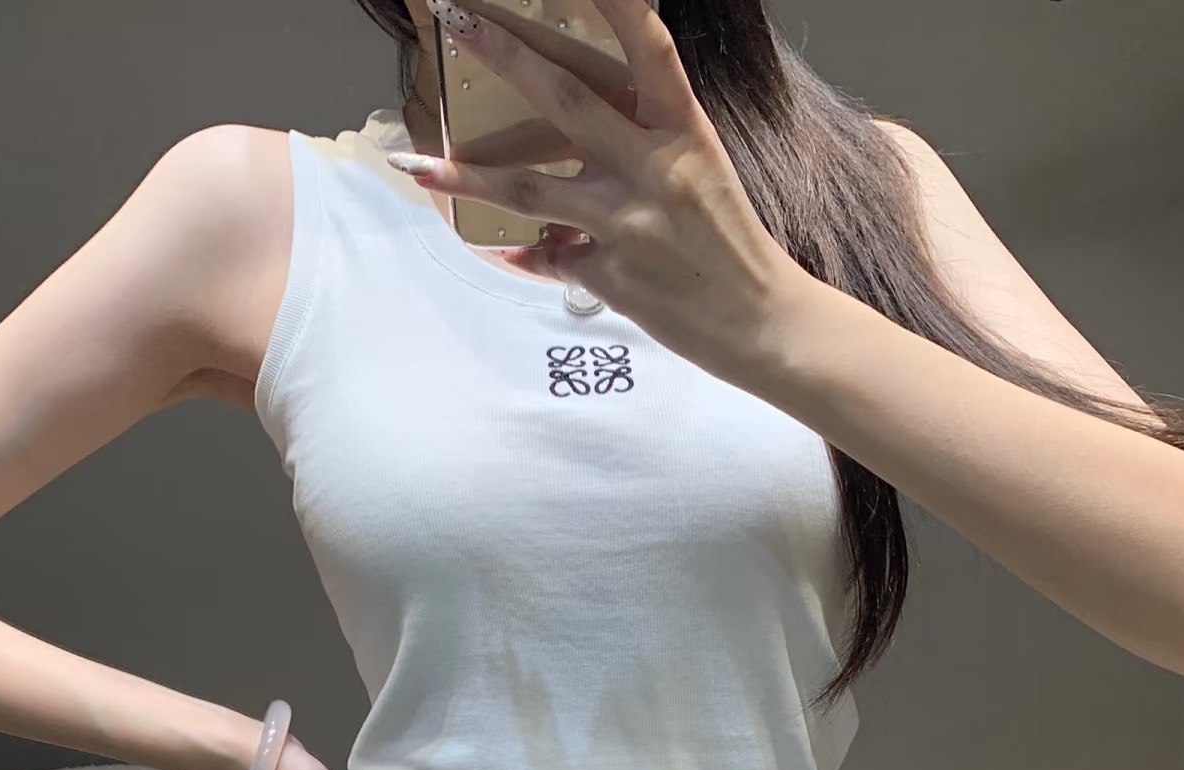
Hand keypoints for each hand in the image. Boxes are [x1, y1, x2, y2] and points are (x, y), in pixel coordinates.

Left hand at [401, 0, 809, 385]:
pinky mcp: (611, 277)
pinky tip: (499, 249)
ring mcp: (629, 224)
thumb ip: (647, 144)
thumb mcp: (703, 173)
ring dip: (467, 175)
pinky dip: (524, 254)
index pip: (649, 48)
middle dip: (506, 58)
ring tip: (418, 165)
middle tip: (458, 22)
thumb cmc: (734, 246)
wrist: (766, 323)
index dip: (617, 2)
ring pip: (530, 187)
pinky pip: (549, 257)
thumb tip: (582, 136)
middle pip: (566, 101)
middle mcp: (654, 168)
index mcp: (685, 131)